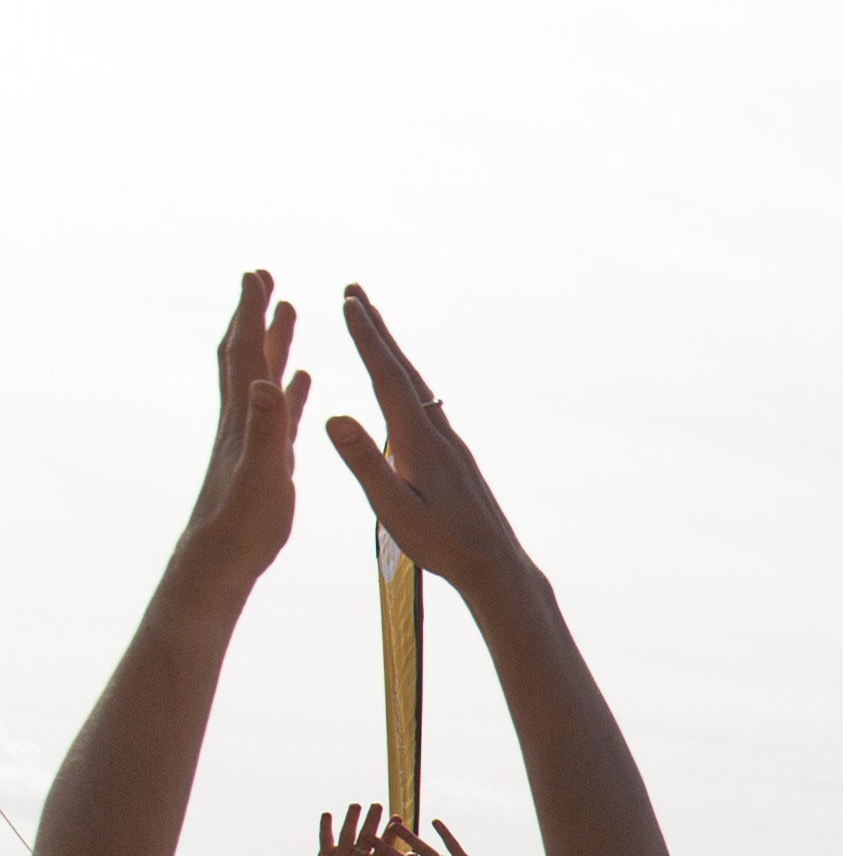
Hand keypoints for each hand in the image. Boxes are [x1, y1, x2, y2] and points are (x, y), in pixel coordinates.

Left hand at [186, 272, 308, 585]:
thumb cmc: (244, 519)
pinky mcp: (267, 455)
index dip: (249, 313)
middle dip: (253, 314)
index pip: (245, 353)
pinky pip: (278, 409)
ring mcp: (254, 434)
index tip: (256, 275)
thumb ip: (266, 425)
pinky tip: (298, 377)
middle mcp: (245, 417)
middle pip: (246, 353)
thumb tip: (265, 381)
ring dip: (272, 342)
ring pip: (262, 376)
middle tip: (263, 278)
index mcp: (245, 415)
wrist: (224, 555)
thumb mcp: (262, 470)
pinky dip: (287, 385)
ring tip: (286, 312)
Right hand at [321, 289, 533, 602]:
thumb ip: (364, 464)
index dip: (366, 339)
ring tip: (372, 326)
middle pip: (403, 371)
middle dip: (376, 330)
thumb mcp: (394, 510)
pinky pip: (424, 405)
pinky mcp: (453, 456)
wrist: (496, 566)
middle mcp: (438, 433)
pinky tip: (403, 385)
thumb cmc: (443, 545)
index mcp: (419, 442)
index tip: (348, 302)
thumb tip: (334, 416)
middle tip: (354, 290)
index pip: (387, 379)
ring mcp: (449, 443)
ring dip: (391, 353)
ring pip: (415, 386)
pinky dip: (405, 381)